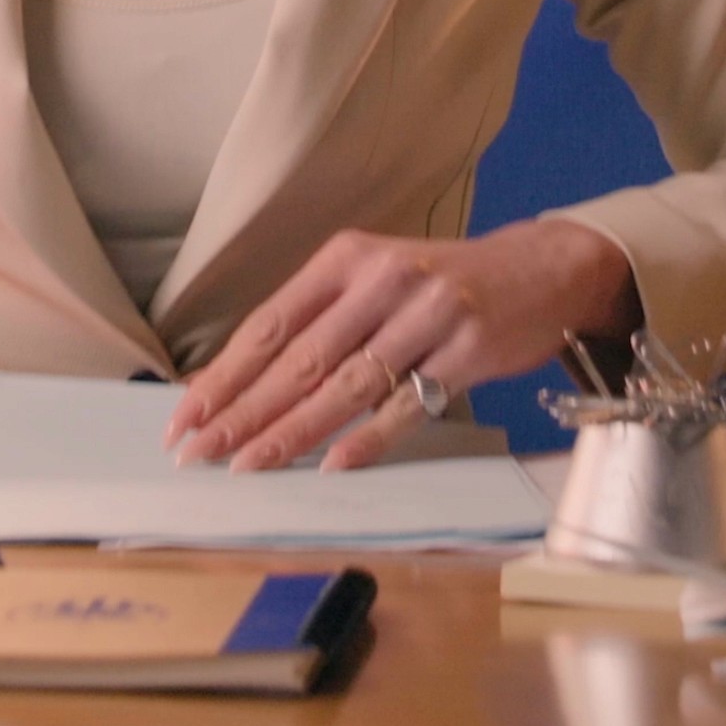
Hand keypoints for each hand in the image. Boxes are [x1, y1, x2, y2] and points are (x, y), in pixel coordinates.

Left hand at [168, 219, 638, 472]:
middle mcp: (383, 280)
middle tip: (198, 452)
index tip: (184, 416)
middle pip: (300, 359)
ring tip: (247, 466)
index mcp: (347, 258)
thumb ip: (319, 320)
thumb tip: (242, 383)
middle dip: (243, 412)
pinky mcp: (467, 351)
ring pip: (345, 385)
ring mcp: (428, 315)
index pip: (270, 324)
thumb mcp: (375, 277)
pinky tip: (331, 465)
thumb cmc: (441, 283)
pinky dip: (367, 439)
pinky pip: (407, 404)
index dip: (224, 374)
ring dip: (291, 432)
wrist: (541, 270)